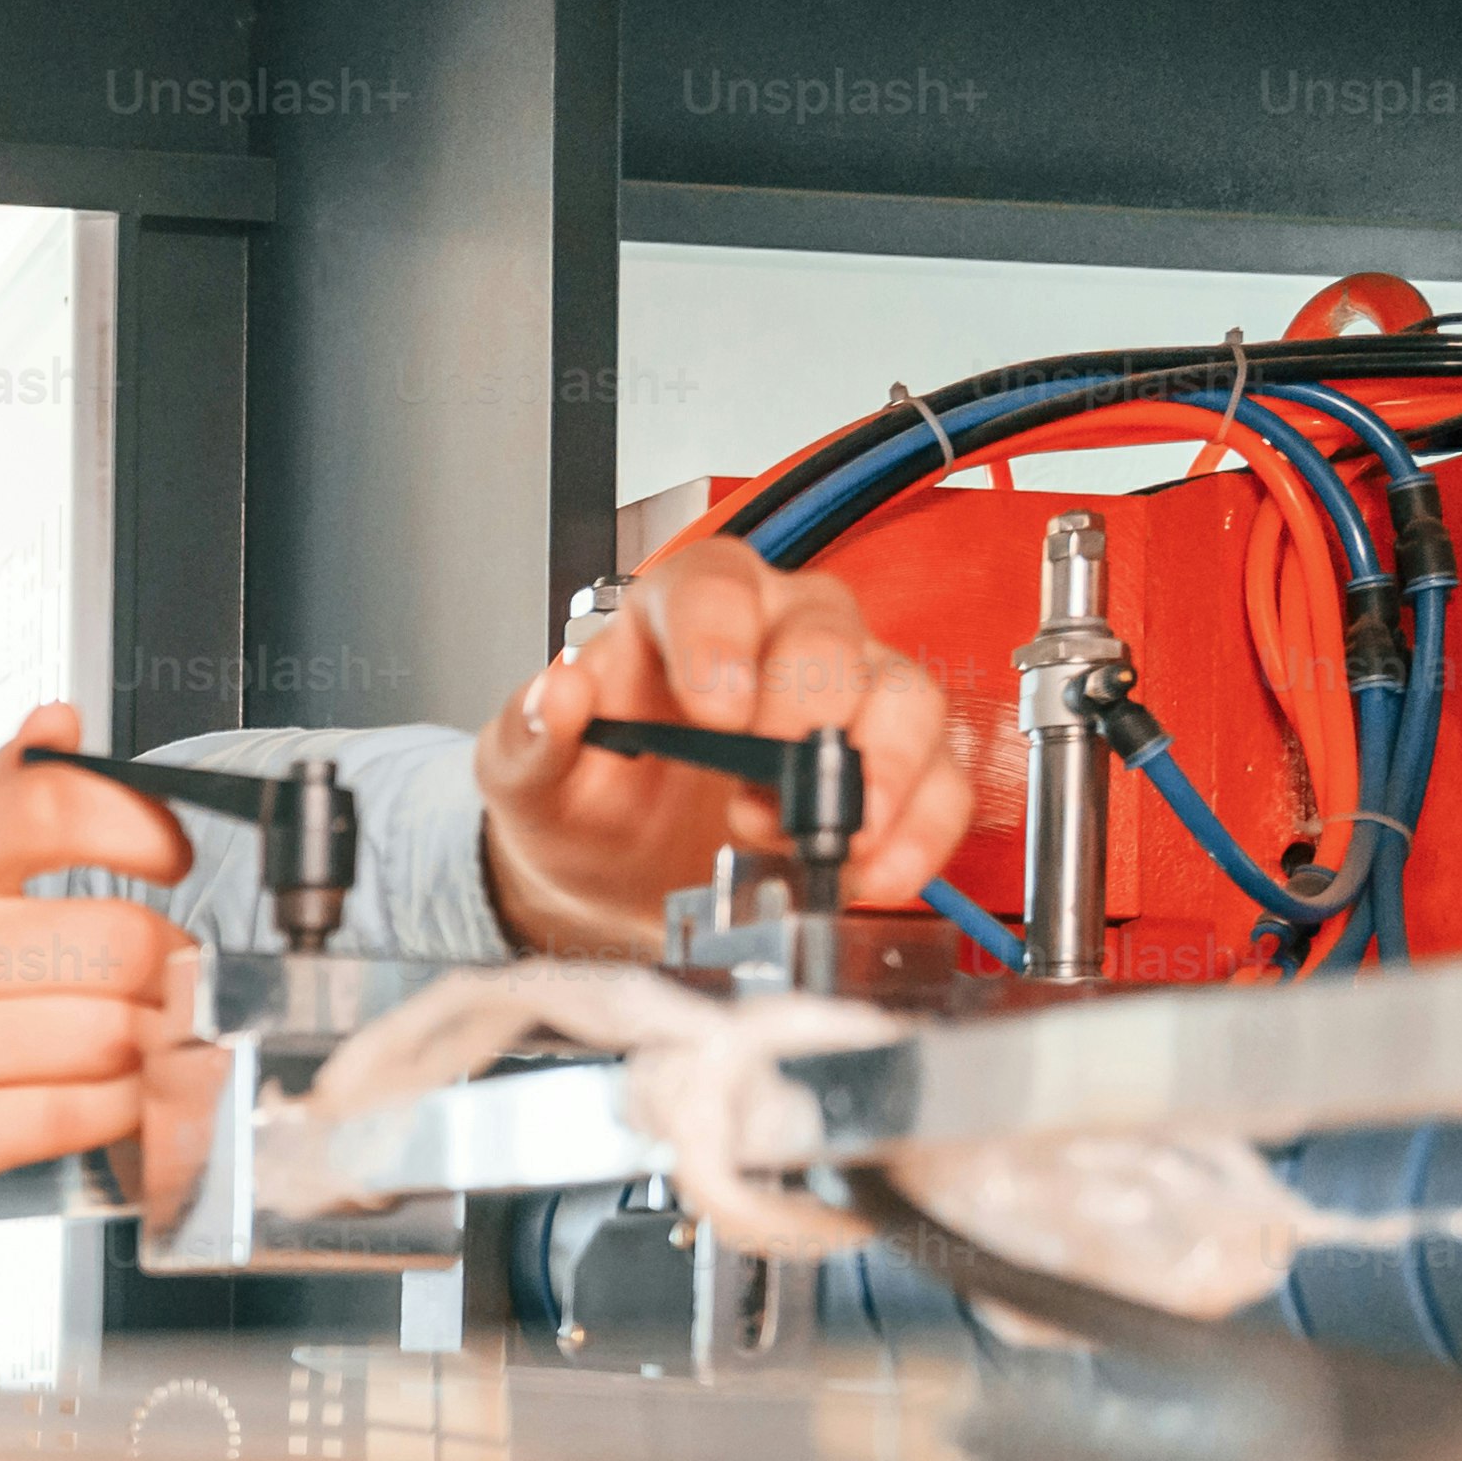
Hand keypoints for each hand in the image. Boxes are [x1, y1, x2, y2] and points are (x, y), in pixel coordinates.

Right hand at [0, 704, 187, 1227]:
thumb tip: (60, 724)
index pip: (51, 807)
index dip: (142, 824)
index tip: (171, 856)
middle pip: (119, 943)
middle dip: (167, 964)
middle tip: (159, 974)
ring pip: (115, 1039)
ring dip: (152, 1043)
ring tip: (131, 1037)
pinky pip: (82, 1118)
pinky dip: (123, 1109)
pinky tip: (104, 1093)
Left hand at [479, 535, 971, 955]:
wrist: (611, 876)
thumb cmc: (580, 800)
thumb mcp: (522, 778)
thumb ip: (528, 738)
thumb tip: (559, 693)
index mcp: (681, 613)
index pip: (716, 584)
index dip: (722, 638)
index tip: (715, 710)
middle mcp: (775, 637)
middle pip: (827, 628)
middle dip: (810, 706)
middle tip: (768, 788)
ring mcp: (845, 698)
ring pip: (906, 694)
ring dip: (879, 772)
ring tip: (820, 842)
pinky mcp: (888, 770)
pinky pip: (939, 780)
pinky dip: (919, 831)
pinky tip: (872, 873)